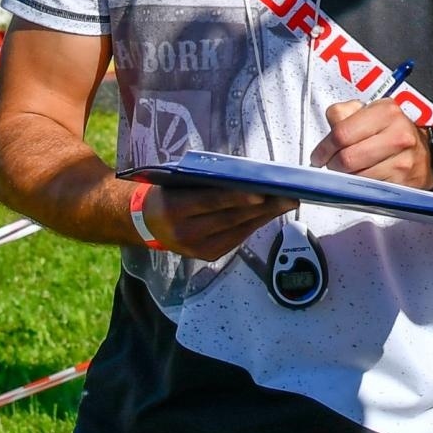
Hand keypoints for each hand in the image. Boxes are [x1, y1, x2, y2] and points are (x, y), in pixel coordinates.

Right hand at [138, 184, 294, 259]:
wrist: (145, 223)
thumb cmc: (164, 193)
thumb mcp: (176, 182)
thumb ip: (203, 182)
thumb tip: (243, 177)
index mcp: (174, 209)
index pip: (210, 202)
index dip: (236, 197)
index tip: (261, 191)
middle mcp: (185, 232)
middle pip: (230, 218)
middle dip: (262, 207)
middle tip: (287, 195)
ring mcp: (197, 248)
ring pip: (238, 230)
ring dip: (264, 216)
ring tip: (285, 202)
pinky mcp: (208, 255)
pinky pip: (236, 239)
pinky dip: (254, 225)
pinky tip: (268, 213)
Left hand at [311, 100, 432, 189]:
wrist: (425, 151)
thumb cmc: (391, 131)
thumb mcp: (369, 112)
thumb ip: (343, 114)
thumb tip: (329, 130)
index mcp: (386, 112)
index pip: (342, 133)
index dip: (324, 148)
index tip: (318, 155)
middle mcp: (398, 135)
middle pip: (348, 158)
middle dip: (333, 165)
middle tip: (331, 164)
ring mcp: (404, 161)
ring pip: (357, 176)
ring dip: (345, 177)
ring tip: (347, 170)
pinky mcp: (405, 182)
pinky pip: (370, 189)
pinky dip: (360, 187)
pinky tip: (362, 178)